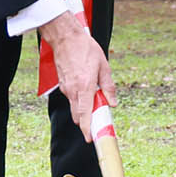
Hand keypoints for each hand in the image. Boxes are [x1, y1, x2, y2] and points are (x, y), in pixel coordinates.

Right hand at [42, 10, 114, 137]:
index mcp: (85, 86)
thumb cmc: (85, 49)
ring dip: (85, 108)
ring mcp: (66, 88)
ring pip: (75, 106)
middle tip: (99, 120)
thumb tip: (112, 103)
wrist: (66, 37)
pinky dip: (80, 98)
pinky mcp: (63, 85)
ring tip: (95, 97)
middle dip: (88, 121)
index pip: (85, 114)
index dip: (87, 129)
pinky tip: (86, 87)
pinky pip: (72, 97)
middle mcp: (73, 90)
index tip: (90, 139)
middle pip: (78, 115)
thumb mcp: (103, 66)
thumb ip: (108, 86)